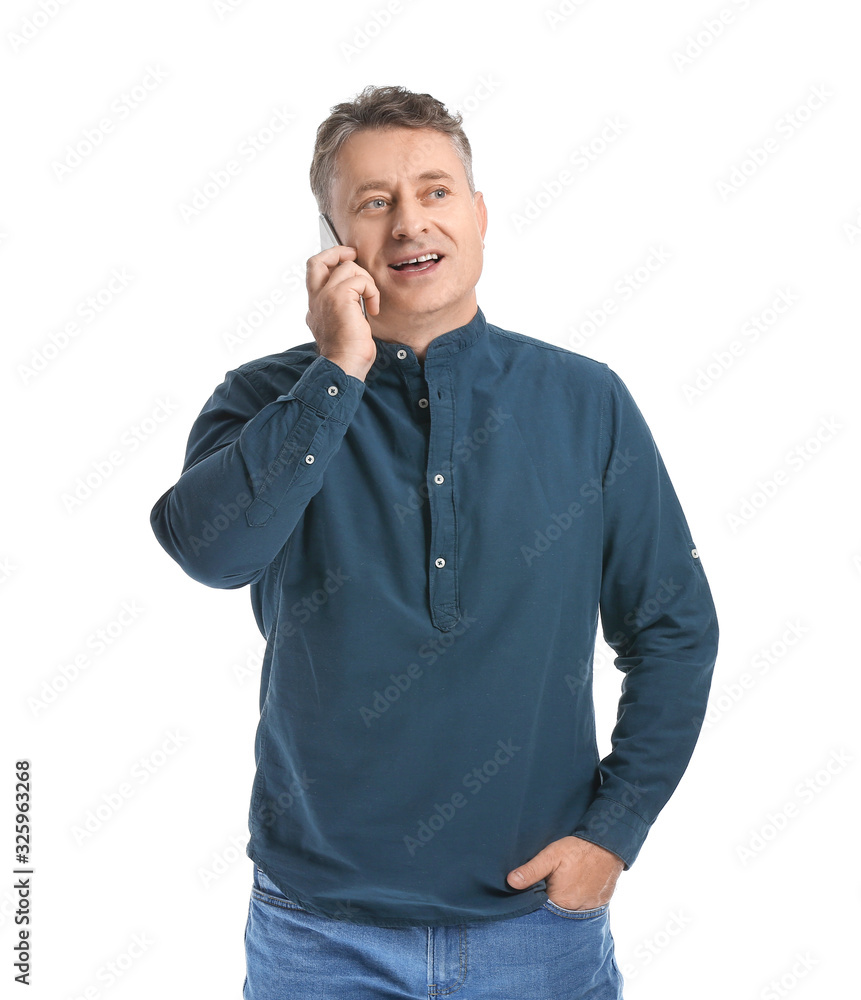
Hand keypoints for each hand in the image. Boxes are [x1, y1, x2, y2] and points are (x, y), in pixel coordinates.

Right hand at [305, 244, 378, 375]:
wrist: (344, 366)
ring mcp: (325, 296)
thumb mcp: (341, 329)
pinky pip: (360, 280)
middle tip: (354, 255)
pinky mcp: (338, 297)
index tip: (347, 263)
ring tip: (371, 300)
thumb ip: (341, 312)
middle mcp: (315, 300)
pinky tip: (373, 309)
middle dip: (337, 252)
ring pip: (346, 267)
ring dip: (365, 280)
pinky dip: (372, 291)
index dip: (331, 264)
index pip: (315, 275)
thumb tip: (356, 301)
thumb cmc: (348, 355)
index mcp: (315, 308)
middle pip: (317, 261)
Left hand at [506, 835, 624, 909]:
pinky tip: (576, 887)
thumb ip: (531, 871)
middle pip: (556, 911)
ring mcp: (589, 909)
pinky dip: (578, 901)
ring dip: (565, 902)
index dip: (535, 900)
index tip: (535, 889)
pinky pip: (584, 908)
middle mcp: (575, 911)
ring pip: (570, 910)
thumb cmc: (577, 850)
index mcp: (560, 901)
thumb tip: (511, 882)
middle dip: (549, 901)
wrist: (607, 845)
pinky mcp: (599, 904)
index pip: (541, 909)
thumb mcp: (550, 856)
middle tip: (551, 883)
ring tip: (564, 885)